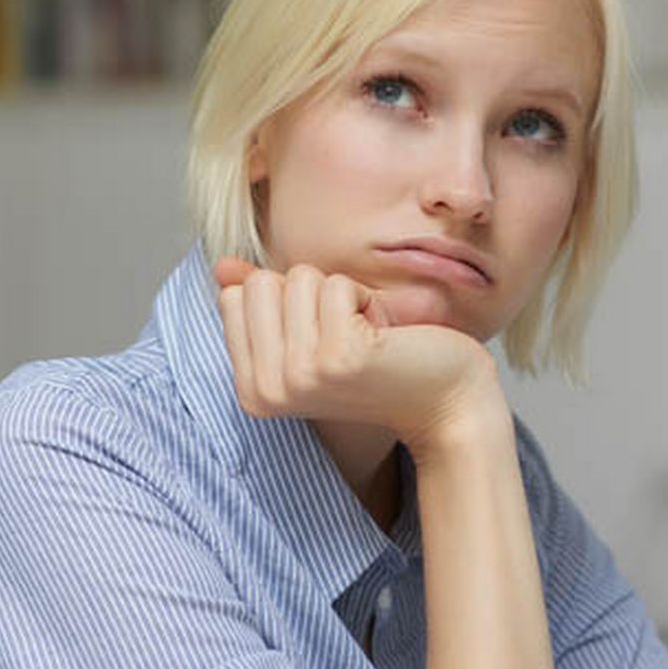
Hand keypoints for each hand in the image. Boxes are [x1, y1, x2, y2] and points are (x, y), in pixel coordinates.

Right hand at [213, 257, 501, 451]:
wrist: (447, 403)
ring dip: (343, 296)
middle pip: (260, 283)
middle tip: (348, 335)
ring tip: (369, 337)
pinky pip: (337, 285)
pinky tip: (386, 338)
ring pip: (299, 278)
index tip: (323, 339)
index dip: (288, 301)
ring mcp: (300, 375)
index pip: (237, 296)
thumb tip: (221, 265)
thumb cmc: (385, 366)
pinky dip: (369, 299)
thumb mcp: (312, 334)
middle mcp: (267, 390)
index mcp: (252, 389)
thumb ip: (264, 304)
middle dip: (311, 293)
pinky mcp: (338, 357)